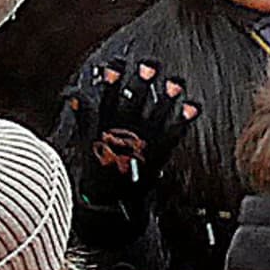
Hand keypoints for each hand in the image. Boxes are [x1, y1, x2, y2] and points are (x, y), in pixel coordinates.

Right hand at [75, 58, 201, 189]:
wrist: (105, 204)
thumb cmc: (95, 171)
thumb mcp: (84, 143)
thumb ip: (83, 118)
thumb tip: (75, 96)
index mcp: (104, 132)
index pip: (106, 103)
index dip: (111, 84)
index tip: (116, 64)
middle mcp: (123, 136)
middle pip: (134, 106)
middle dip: (142, 85)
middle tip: (150, 65)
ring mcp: (141, 146)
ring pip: (155, 117)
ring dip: (167, 100)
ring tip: (176, 83)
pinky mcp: (157, 156)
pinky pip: (172, 136)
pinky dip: (184, 121)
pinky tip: (194, 106)